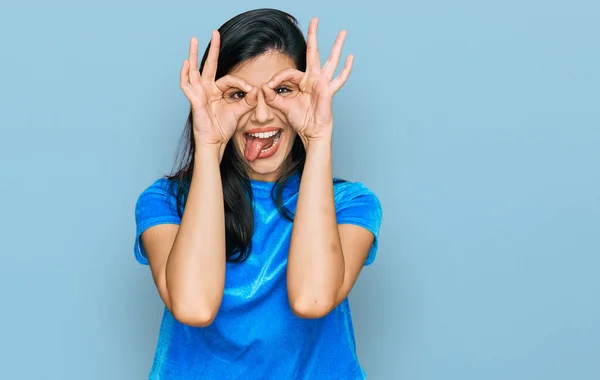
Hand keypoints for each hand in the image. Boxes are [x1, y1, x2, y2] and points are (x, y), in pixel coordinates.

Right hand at [180, 31, 257, 147]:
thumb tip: (258, 90)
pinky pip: (186, 85)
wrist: (215, 141)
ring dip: (193, 54)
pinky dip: (184, 74)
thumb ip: (249, 101)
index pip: (229, 79)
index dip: (241, 83)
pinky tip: (186, 63)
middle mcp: (206, 89)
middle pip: (208, 65)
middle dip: (212, 48)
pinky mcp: (194, 101)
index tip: (251, 89)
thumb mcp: (240, 111)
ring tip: (193, 40)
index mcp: (216, 91)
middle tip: (214, 32)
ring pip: (194, 70)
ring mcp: (198, 93)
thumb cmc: (224, 128)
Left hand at [264, 18, 352, 144]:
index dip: (277, 79)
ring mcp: (323, 83)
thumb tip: (263, 88)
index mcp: (303, 81)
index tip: (268, 88)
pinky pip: (339, 79)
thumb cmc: (301, 120)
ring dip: (336, 46)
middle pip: (314, 53)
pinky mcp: (328, 91)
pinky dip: (346, 69)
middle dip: (313, 36)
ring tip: (343, 32)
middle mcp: (314, 79)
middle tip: (315, 19)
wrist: (311, 132)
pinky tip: (350, 57)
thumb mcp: (283, 107)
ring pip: (331, 60)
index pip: (288, 72)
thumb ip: (273, 97)